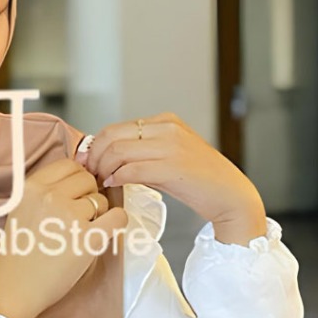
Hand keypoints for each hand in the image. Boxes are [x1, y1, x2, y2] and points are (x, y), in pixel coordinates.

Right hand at [0, 158, 128, 317]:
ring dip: (98, 213)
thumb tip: (80, 177)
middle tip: (80, 215)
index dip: (77, 180)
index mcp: (31, 187)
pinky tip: (106, 230)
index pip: (69, 165)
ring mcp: (69, 216)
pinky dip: (117, 222)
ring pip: (101, 200)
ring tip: (81, 231)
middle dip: (88, 194)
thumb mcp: (20, 209)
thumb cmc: (17, 252)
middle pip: (87, 180)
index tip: (76, 194)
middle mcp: (49, 196)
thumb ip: (44, 191)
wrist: (13, 288)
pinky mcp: (87, 239)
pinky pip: (117, 218)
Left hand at [75, 112, 266, 239]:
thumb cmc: (198, 181)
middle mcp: (167, 128)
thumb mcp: (169, 156)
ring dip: (102, 169)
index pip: (116, 128)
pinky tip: (113, 185)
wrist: (231, 196)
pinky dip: (116, 178)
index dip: (95, 146)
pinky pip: (131, 169)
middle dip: (94, 157)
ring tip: (101, 182)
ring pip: (117, 151)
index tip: (87, 163)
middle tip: (90, 174)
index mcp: (165, 121)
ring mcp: (171, 146)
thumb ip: (142, 152)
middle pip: (112, 136)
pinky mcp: (173, 167)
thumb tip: (105, 157)